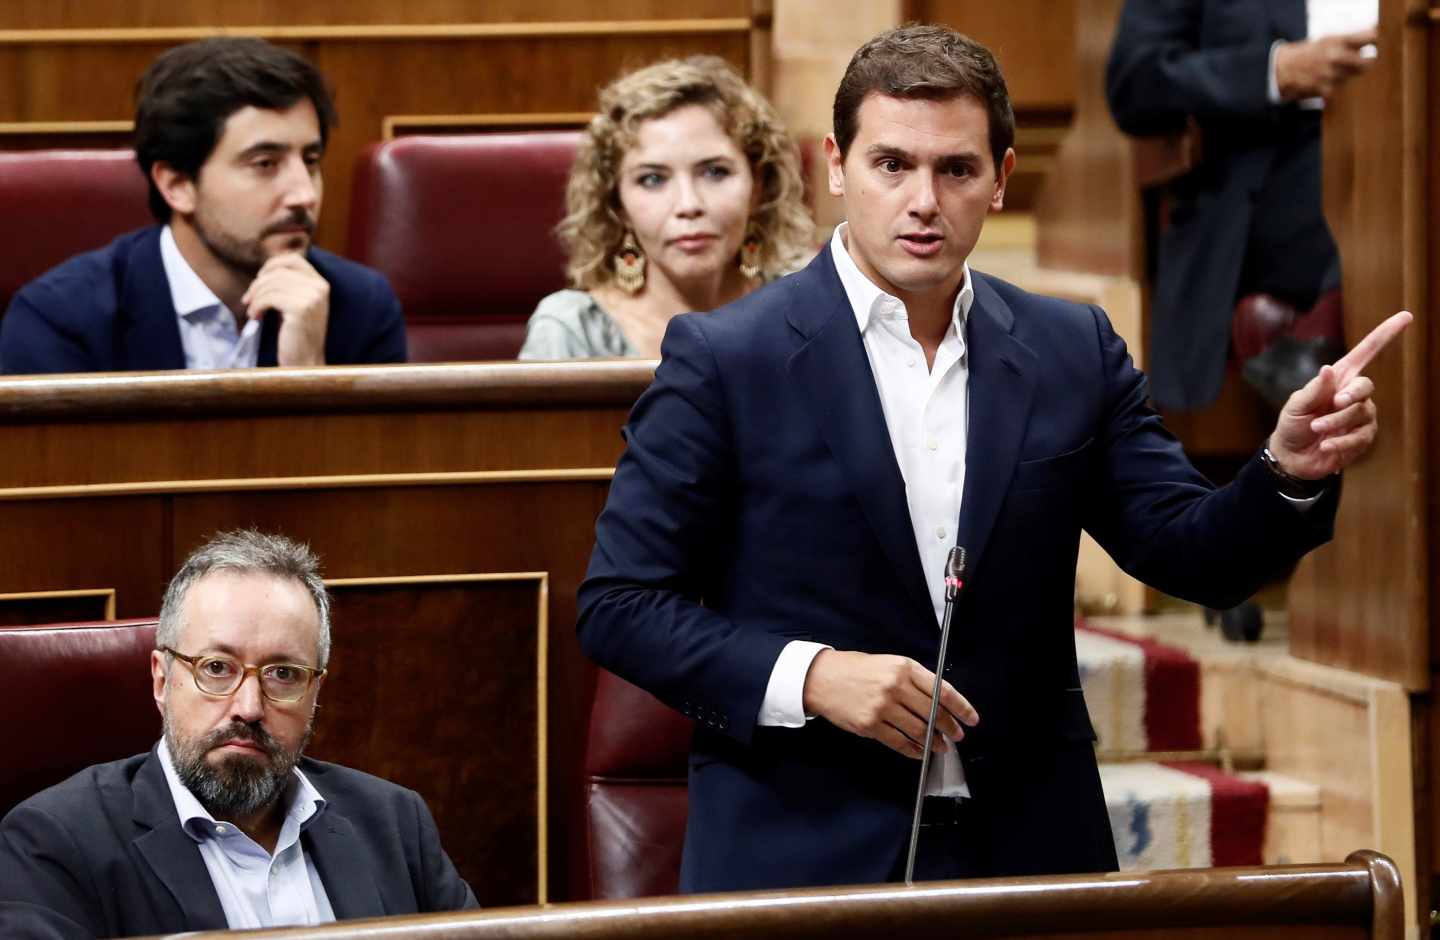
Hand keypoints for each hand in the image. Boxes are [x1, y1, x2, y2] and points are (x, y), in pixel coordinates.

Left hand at [242, 253, 329, 365]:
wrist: (304, 364)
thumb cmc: (295, 336)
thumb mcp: (295, 303)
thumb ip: (288, 285)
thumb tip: (265, 268)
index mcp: (321, 284)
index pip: (293, 259)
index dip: (271, 266)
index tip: (259, 281)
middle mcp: (320, 288)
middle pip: (278, 271)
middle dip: (258, 284)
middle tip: (248, 300)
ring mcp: (312, 297)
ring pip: (271, 284)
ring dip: (255, 297)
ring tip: (252, 311)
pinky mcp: (301, 309)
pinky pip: (269, 297)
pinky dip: (257, 306)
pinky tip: (255, 317)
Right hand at [801, 649, 978, 758]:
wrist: (822, 678)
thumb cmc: (856, 669)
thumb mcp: (888, 663)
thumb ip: (913, 679)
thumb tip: (939, 701)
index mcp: (904, 667)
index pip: (942, 690)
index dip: (961, 707)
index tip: (971, 718)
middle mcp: (895, 686)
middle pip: (933, 713)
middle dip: (950, 727)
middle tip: (958, 735)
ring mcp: (883, 708)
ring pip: (919, 730)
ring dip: (934, 742)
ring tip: (942, 747)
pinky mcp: (870, 725)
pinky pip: (899, 742)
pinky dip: (914, 750)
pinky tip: (921, 752)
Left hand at [1268, 311, 1411, 478]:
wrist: (1292, 457)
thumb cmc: (1292, 425)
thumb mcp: (1295, 406)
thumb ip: (1313, 390)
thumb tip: (1328, 369)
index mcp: (1338, 379)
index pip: (1365, 353)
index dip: (1385, 334)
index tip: (1406, 316)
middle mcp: (1353, 395)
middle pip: (1366, 385)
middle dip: (1351, 395)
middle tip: (1334, 403)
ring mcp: (1361, 416)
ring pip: (1361, 413)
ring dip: (1336, 422)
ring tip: (1316, 429)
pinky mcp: (1363, 437)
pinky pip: (1360, 437)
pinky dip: (1341, 441)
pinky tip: (1326, 446)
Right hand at [1274, 30, 1375, 100]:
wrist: (1284, 69)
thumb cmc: (1312, 53)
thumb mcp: (1330, 40)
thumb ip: (1353, 41)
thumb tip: (1377, 37)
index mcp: (1339, 40)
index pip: (1371, 37)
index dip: (1378, 42)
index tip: (1378, 46)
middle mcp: (1336, 56)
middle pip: (1368, 63)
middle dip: (1368, 64)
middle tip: (1364, 64)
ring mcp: (1331, 74)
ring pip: (1355, 78)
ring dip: (1350, 76)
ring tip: (1338, 72)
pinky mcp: (1325, 90)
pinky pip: (1341, 89)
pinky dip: (1338, 87)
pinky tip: (1328, 82)